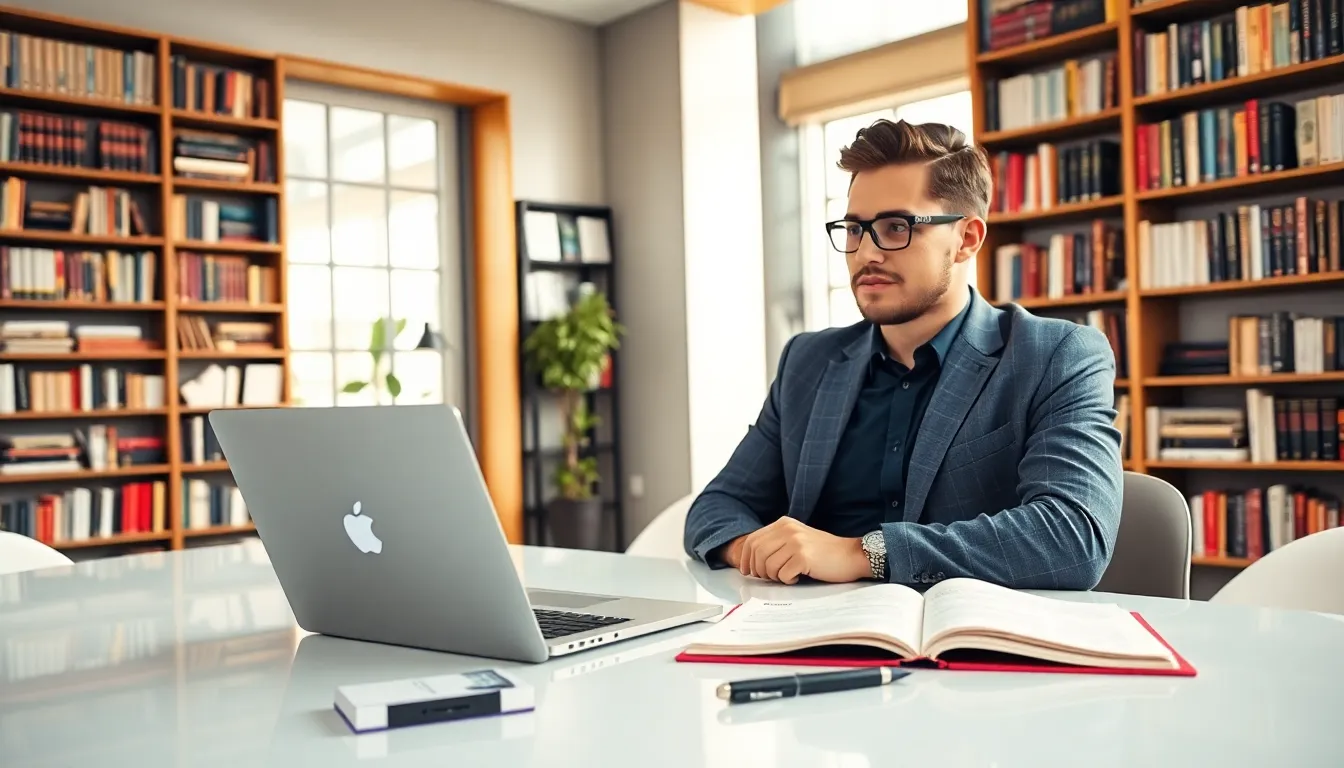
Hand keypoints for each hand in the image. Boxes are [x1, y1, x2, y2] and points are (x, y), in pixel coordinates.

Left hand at [734, 518, 870, 584]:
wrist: (851, 555)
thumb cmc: (823, 552)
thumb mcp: (796, 539)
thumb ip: (775, 544)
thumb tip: (750, 561)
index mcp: (783, 523)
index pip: (752, 540)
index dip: (745, 558)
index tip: (748, 571)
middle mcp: (788, 530)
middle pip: (757, 553)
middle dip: (758, 570)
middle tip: (770, 577)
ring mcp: (796, 543)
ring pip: (768, 565)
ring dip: (774, 576)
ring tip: (788, 575)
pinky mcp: (804, 557)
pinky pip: (783, 575)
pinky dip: (788, 580)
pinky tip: (799, 576)